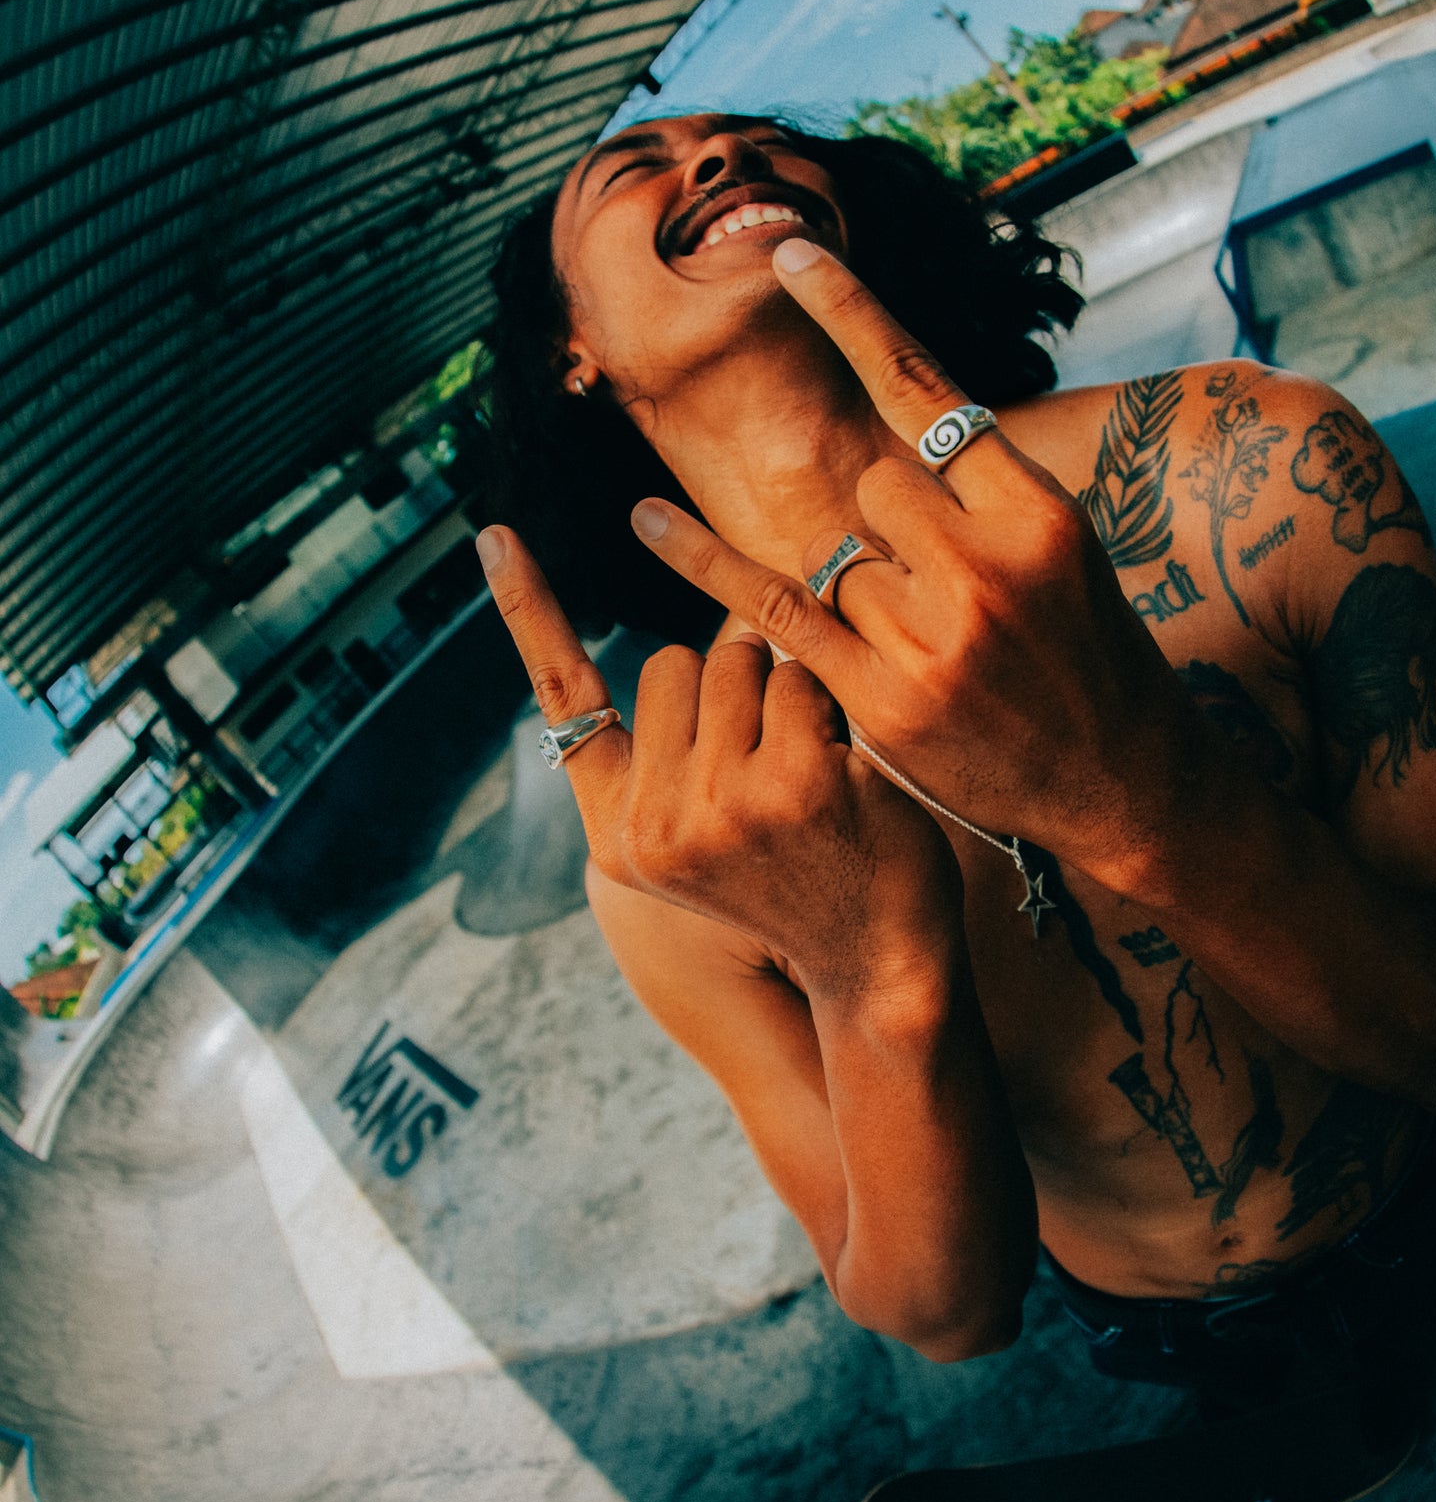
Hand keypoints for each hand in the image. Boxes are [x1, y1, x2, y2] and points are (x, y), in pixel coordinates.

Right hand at [477, 525, 962, 1002]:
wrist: (876, 969)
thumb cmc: (792, 884)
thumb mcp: (695, 843)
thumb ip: (667, 764)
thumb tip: (692, 653)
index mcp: (616, 832)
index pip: (563, 697)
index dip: (526, 608)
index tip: (492, 532)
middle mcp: (654, 821)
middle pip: (673, 660)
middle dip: (726, 684)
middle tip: (766, 766)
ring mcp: (720, 803)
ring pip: (737, 658)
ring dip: (780, 693)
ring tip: (806, 774)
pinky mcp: (792, 783)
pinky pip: (797, 679)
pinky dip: (826, 711)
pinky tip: (844, 778)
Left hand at [629, 239, 1201, 892]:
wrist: (1122, 781)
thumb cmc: (1090, 653)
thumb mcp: (1063, 551)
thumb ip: (983, 491)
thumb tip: (899, 422)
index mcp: (1039, 512)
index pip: (926, 389)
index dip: (851, 314)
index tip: (790, 254)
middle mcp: (987, 565)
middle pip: (871, 487)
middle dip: (888, 531)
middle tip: (943, 596)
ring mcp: (932, 637)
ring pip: (833, 555)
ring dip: (861, 594)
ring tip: (930, 650)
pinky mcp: (882, 696)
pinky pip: (772, 608)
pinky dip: (705, 563)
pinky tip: (647, 520)